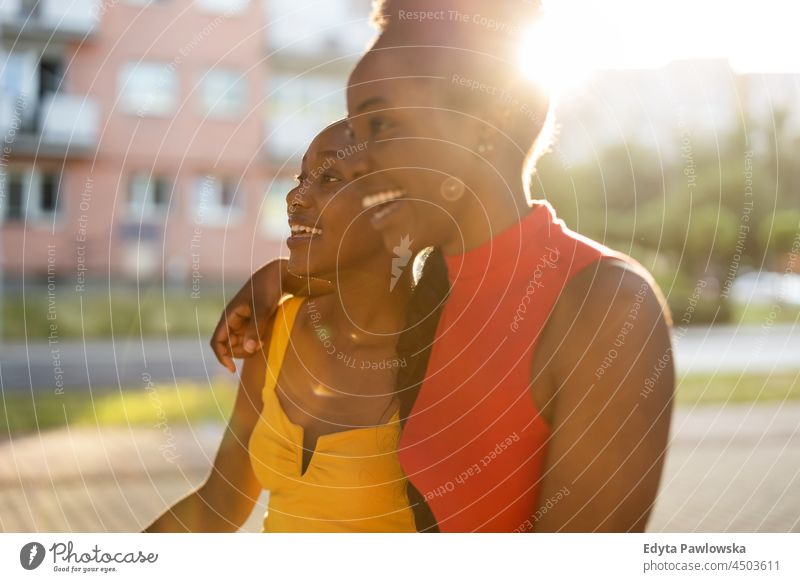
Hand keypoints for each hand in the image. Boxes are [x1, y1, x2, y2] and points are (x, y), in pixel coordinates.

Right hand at [209, 259, 334, 371]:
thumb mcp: (263, 308)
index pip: (217, 341)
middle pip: (229, 346)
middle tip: (260, 347)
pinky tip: (266, 337)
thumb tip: (249, 349)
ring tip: (264, 341)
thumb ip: (256, 328)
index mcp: (229, 315)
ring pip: (240, 343)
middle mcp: (233, 319)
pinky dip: (256, 341)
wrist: (279, 274)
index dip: (221, 356)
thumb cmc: (269, 288)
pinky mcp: (253, 320)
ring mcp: (243, 320)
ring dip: (250, 347)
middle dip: (241, 351)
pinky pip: (249, 337)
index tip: (233, 369)